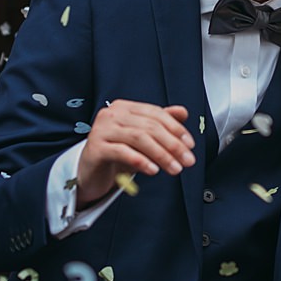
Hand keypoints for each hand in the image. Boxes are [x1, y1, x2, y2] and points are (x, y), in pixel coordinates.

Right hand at [76, 100, 194, 205]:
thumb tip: (182, 112)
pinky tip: (153, 170)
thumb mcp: (141, 138)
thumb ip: (160, 123)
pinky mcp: (95, 147)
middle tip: (187, 160)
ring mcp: (101, 129)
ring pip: (139, 138)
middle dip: (172, 145)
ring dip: (161, 154)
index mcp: (124, 107)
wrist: (90, 173)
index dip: (176, 129)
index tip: (190, 145)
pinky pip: (122, 152)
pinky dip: (141, 161)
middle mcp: (111, 114)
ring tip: (175, 168)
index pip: (156, 114)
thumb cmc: (116, 154)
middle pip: (149, 126)